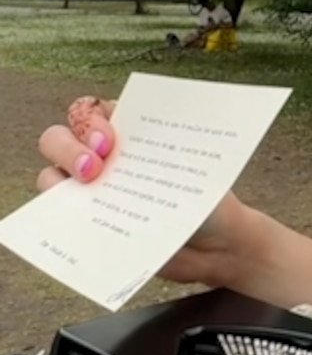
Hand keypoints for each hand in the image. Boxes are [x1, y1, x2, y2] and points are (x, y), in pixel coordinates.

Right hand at [37, 94, 247, 287]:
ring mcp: (91, 192)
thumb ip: (162, 155)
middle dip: (67, 147)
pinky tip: (79, 222)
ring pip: (51, 176)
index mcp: (126, 132)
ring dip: (57, 180)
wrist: (217, 243)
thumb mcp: (191, 167)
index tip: (109, 141)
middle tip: (93, 168)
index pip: (88, 111)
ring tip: (87, 193)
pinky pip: (60, 219)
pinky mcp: (89, 224)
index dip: (89, 121)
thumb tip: (135, 154)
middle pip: (58, 138)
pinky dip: (62, 218)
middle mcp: (101, 158)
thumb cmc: (206, 197)